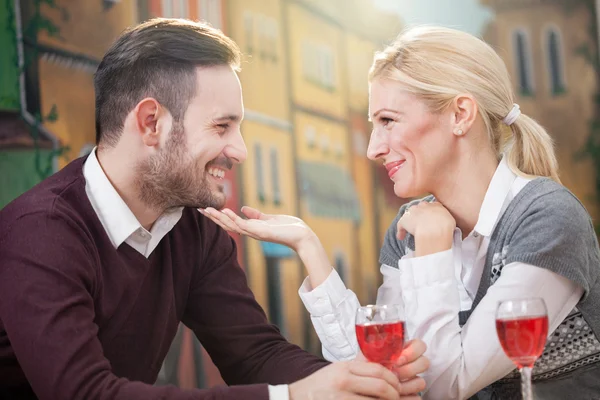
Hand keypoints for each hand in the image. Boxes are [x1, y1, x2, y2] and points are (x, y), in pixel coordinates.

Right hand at [199, 206, 313, 250]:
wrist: (302, 236)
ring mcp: (254, 233)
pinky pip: (244, 225)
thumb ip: (256, 215)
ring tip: (206, 209)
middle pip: (227, 224)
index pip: (231, 222)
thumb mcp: (269, 219)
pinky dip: (233, 218)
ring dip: (219, 218)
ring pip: (232, 225)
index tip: (206, 208)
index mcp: (251, 228)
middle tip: (198, 209)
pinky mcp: (260, 232)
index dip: (218, 216)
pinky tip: (225, 211)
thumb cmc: (288, 228)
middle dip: (213, 217)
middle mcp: (250, 232)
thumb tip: (243, 208)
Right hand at [289, 361, 402, 399]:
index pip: (378, 369)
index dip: (393, 378)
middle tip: (397, 397)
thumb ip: (358, 370)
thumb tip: (385, 373)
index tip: (397, 385)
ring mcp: (341, 398)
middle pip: (381, 386)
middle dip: (395, 394)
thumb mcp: (337, 370)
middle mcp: (343, 381)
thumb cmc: (319, 385)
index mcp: (344, 367)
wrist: (295, 397)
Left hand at [356, 339, 427, 397]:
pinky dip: (407, 396)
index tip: (398, 359)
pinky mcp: (411, 394)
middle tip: (395, 373)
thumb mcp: (370, 352)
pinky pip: (417, 397)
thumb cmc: (365, 366)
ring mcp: (412, 380)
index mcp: (403, 350)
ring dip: (407, 384)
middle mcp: (410, 364)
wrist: (362, 382)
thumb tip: (382, 341)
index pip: (420, 345)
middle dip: (409, 369)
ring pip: (421, 381)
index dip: (412, 352)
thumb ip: (380, 345)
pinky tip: (396, 394)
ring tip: (393, 385)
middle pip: (424, 362)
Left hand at [397, 202, 455, 256]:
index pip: (433, 206)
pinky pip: (401, 224)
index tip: (432, 219)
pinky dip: (400, 231)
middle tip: (421, 224)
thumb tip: (450, 230)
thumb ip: (449, 223)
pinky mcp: (405, 220)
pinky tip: (400, 237)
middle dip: (420, 214)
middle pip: (420, 207)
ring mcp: (414, 212)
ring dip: (410, 222)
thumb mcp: (452, 223)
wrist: (434, 230)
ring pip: (410, 215)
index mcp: (437, 205)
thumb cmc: (446, 227)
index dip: (431, 212)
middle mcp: (424, 206)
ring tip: (411, 231)